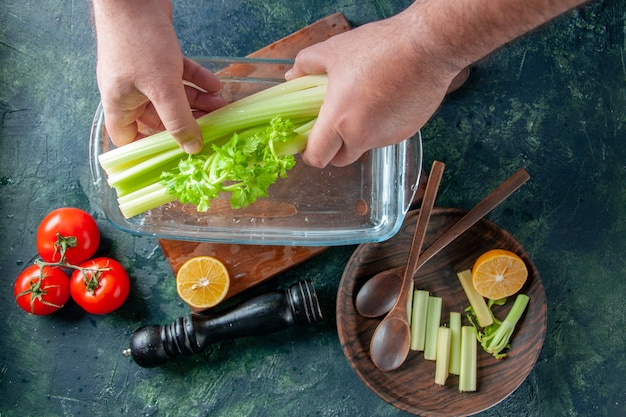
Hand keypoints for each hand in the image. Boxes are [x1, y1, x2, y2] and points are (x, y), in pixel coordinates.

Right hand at [93, 0, 225, 152]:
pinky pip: (178, 74)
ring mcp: (143, 72)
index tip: (174, 153)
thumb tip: (192, 148)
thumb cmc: (139, 42)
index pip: (127, 137)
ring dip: (197, 101)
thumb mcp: (162, 87)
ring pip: (172, 95)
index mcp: (120, 103)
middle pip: (159, 117)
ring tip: (221, 105)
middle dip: (186, 122)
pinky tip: (216, 84)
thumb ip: (178, 120)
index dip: (148, 147)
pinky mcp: (157, 55)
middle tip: (212, 127)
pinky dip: (196, 80)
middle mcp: (129, 90)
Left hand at [286, 10, 459, 167]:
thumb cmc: (379, 48)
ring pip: (363, 147)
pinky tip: (384, 101)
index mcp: (339, 120)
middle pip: (339, 159)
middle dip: (332, 148)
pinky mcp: (405, 134)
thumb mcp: (333, 51)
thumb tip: (292, 77)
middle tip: (333, 123)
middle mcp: (362, 136)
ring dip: (357, 135)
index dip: (309, 152)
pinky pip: (384, 138)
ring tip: (362, 102)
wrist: (427, 47)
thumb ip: (305, 65)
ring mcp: (386, 138)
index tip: (308, 140)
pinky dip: (379, 127)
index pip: (317, 157)